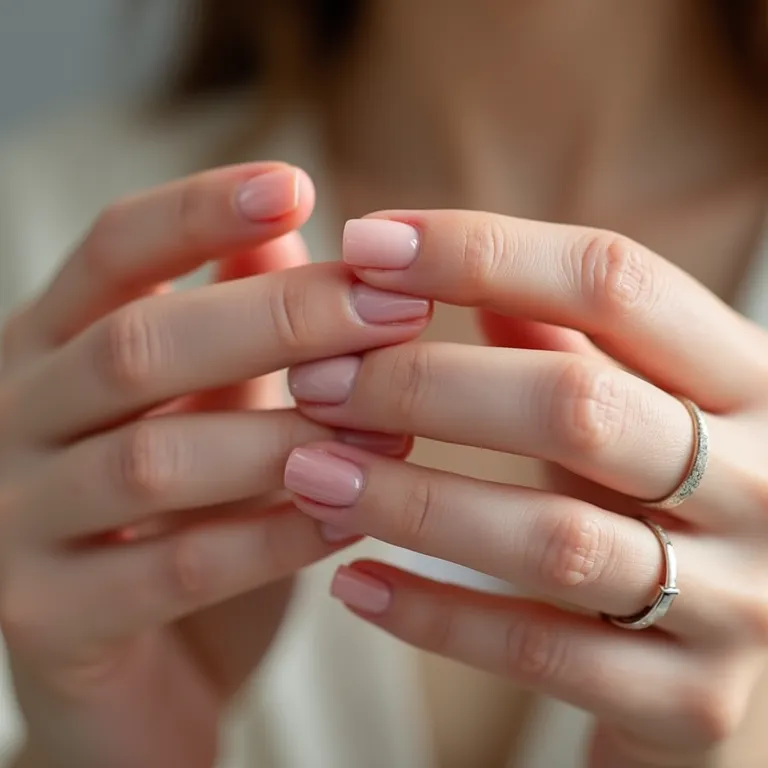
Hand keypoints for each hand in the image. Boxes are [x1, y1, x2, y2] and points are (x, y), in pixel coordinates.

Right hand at [0, 171, 426, 767]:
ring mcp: (14, 523)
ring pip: (157, 458)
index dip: (199, 210)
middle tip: (395, 309)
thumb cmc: (183, 523)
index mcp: (50, 351)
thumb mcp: (206, 412)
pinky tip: (352, 515)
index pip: (112, 251)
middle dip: (280, 320)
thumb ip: (234, 328)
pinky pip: (173, 571)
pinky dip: (274, 538)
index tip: (296, 184)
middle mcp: (14, 420)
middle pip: (141, 343)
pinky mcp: (46, 621)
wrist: (134, 678)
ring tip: (394, 427)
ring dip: (291, 437)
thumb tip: (284, 235)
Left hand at [285, 211, 767, 766]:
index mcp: (744, 377)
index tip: (363, 243)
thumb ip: (557, 331)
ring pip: (550, 537)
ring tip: (310, 473)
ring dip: (410, 502)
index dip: (480, 250)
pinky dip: (434, 616)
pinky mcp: (690, 698)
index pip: (612, 279)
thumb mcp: (633, 398)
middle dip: (424, 384)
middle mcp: (760, 479)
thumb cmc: (660, 493)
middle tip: (315, 382)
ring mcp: (734, 598)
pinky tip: (354, 584)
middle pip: (574, 404)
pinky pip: (540, 654)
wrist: (738, 648)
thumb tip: (436, 260)